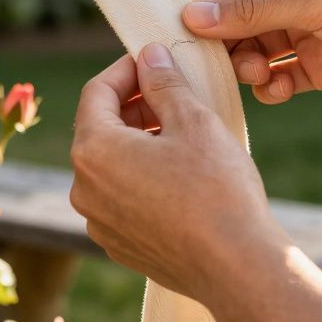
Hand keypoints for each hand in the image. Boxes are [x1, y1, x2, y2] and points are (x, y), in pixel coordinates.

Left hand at [70, 44, 288, 301]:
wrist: (237, 266)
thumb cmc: (217, 189)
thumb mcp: (193, 120)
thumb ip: (164, 82)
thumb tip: (150, 55)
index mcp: (94, 151)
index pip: (97, 92)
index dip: (126, 69)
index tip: (154, 60)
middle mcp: (85, 188)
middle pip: (100, 129)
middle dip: (134, 106)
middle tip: (173, 93)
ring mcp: (99, 222)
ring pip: (111, 165)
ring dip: (139, 141)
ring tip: (181, 133)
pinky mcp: (120, 245)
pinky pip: (122, 197)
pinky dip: (142, 176)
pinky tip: (181, 174)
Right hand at [181, 0, 321, 102]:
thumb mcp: (316, 2)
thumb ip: (253, 12)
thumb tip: (193, 15)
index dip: (205, 4)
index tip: (184, 33)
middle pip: (237, 18)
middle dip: (227, 43)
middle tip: (222, 65)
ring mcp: (309, 30)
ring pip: (256, 49)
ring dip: (250, 66)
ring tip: (262, 75)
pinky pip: (281, 76)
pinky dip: (274, 86)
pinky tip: (281, 90)